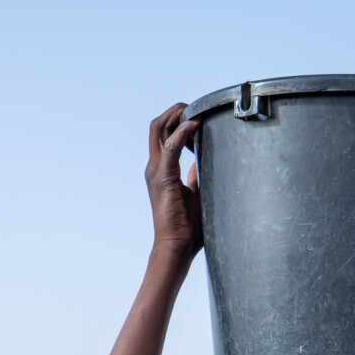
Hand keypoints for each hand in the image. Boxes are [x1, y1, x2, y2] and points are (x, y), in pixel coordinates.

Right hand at [145, 103, 202, 260]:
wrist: (176, 247)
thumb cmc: (186, 226)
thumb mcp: (195, 193)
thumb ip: (195, 176)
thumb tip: (201, 162)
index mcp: (160, 169)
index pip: (163, 133)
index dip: (178, 120)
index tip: (198, 118)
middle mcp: (154, 166)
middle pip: (158, 124)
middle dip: (176, 110)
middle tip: (198, 108)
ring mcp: (156, 172)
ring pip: (160, 129)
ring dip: (177, 115)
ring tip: (196, 111)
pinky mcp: (164, 179)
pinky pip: (171, 148)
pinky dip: (182, 133)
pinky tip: (195, 125)